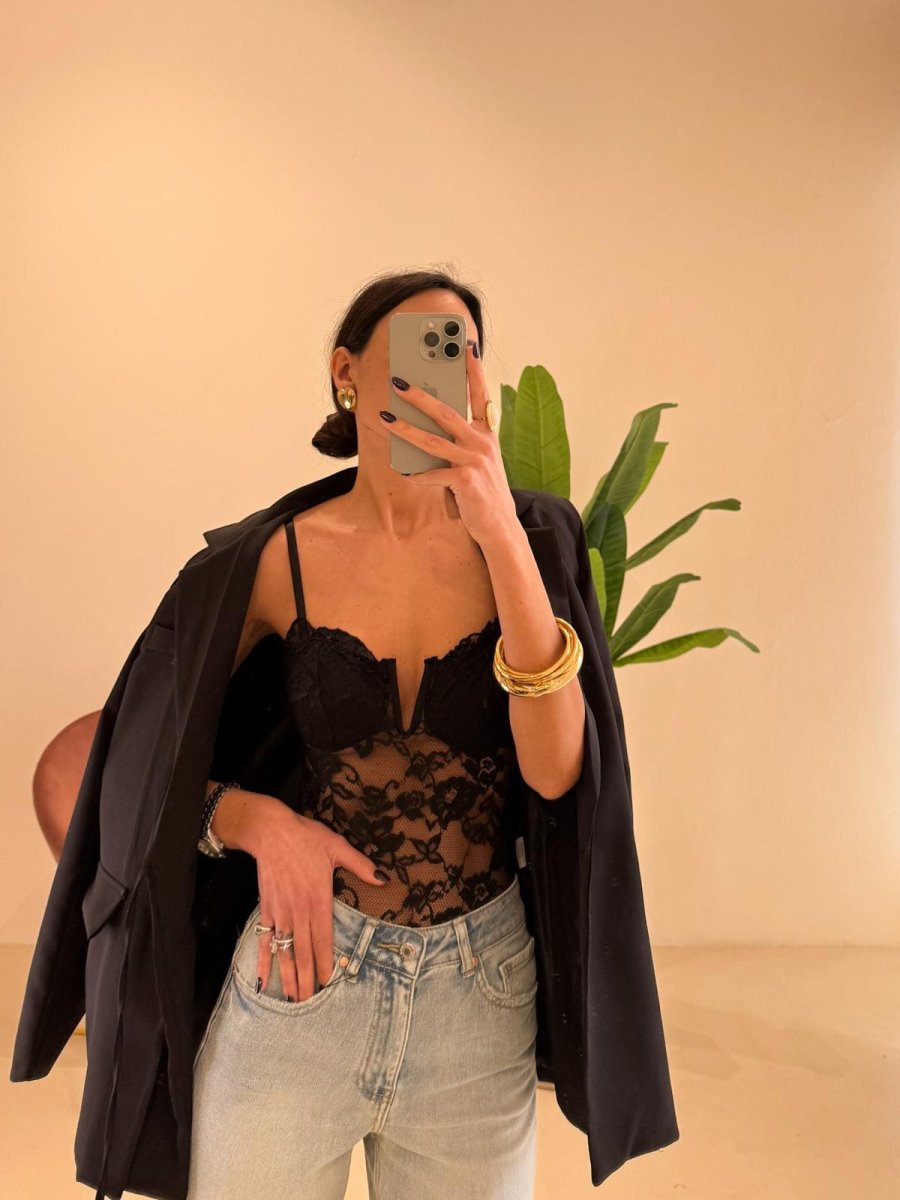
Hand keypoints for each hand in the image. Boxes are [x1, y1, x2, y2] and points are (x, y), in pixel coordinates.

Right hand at [250, 805, 387, 1001]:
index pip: (324, 939)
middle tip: (309, 1005)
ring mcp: (281, 912)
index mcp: (319, 899)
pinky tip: (261, 979)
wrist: (271, 831)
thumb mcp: (338, 847)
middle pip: (303, 952)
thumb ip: (361, 866)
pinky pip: (264, 939)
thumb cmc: (306, 838)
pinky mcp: (266, 909)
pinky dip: (263, 960)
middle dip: (307, 979)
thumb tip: (383, 879)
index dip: (325, 963)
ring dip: (287, 976)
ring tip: (290, 999)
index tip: (329, 984)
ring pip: (284, 950)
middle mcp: (299, 911)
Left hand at [381, 339, 517, 546]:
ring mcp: (475, 461)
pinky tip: (403, 471)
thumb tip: (430, 427)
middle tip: (398, 382)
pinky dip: (417, 474)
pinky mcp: (466, 482)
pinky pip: (434, 474)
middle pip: (447, 413)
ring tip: (385, 418)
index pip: (481, 395)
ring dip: (405, 429)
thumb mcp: (479, 461)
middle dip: (420, 396)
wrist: (500, 526)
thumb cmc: (484, 492)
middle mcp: (483, 443)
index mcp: (487, 434)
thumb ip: (461, 443)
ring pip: (433, 440)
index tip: (466, 346)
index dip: (474, 370)